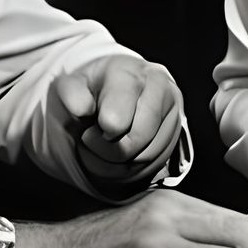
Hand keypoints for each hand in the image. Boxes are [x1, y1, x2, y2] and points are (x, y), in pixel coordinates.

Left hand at [55, 55, 182, 188]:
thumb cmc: (94, 88)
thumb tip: (81, 109)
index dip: (100, 132)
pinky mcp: (176, 137)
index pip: (118, 119)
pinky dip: (129, 173)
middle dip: (107, 151)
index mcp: (134, 74)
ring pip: (146, 159)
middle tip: (93, 141)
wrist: (115, 89)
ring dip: (115, 166)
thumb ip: (72, 94)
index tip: (89, 128)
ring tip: (100, 152)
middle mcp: (162, 91)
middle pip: (135, 141)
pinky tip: (114, 160)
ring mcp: (174, 115)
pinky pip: (154, 167)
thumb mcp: (75, 84)